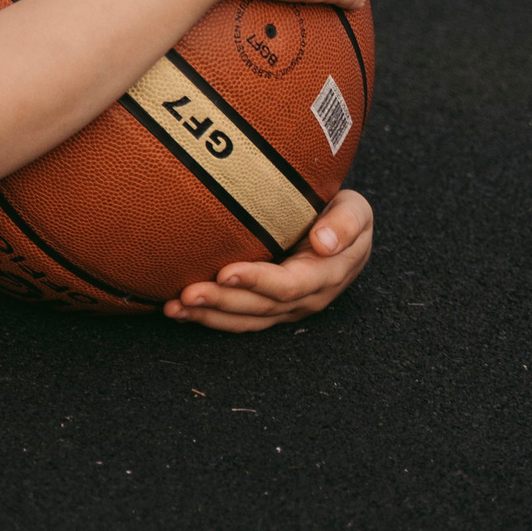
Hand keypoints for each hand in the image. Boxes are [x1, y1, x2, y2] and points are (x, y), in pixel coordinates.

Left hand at [165, 191, 372, 332]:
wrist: (343, 230)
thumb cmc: (345, 214)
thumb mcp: (357, 211)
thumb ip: (346, 224)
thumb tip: (324, 244)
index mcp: (327, 275)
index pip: (289, 283)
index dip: (258, 281)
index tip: (226, 272)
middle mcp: (306, 298)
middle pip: (260, 306)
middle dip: (223, 301)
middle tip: (187, 293)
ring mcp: (286, 307)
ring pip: (246, 319)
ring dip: (209, 316)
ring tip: (174, 308)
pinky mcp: (269, 308)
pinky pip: (239, 319)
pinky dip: (209, 318)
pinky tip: (179, 311)